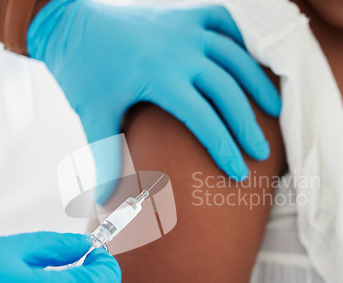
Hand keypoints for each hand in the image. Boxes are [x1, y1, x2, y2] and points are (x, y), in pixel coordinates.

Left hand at [27, 0, 280, 202]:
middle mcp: (180, 50)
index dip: (224, 148)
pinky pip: (222, 21)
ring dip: (258, 83)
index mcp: (159, 77)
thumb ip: (104, 160)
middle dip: (248, 125)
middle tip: (260, 152)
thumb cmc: (82, 71)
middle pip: (228, 91)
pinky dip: (240, 39)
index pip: (203, 119)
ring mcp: (184, 27)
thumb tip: (106, 203)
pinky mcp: (183, 13)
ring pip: (235, 56)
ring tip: (275, 110)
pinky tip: (248, 61)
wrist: (67, 21)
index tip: (239, 173)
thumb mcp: (92, 116)